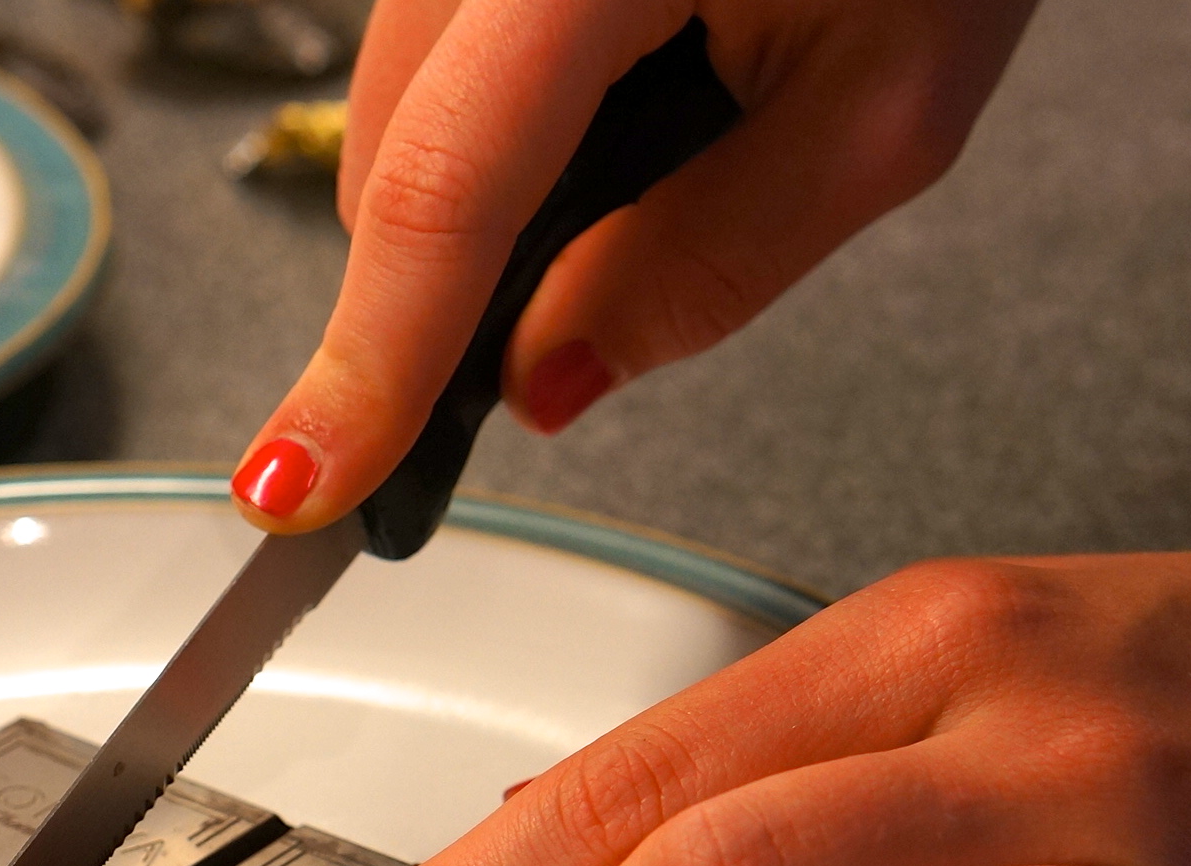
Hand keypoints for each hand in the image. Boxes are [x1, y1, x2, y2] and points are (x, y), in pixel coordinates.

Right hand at [228, 0, 1038, 527]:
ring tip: (642, 172)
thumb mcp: (883, 108)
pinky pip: (429, 58)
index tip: (307, 482)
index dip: (370, 357)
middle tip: (548, 348)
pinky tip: (599, 127)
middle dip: (440, 285)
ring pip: (393, 112)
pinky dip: (488, 131)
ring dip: (472, 201)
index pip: (443, 185)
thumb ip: (709, 262)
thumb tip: (542, 380)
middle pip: (389, 158)